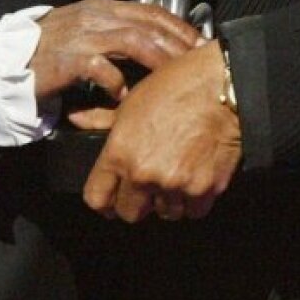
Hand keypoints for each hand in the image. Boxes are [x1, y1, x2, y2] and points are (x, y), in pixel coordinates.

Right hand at [29, 0, 199, 114]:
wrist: (9, 59)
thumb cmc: (52, 51)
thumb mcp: (88, 32)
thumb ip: (118, 34)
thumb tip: (157, 45)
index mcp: (103, 8)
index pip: (151, 11)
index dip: (179, 26)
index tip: (200, 42)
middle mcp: (96, 17)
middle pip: (149, 25)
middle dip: (178, 43)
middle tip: (198, 62)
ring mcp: (82, 35)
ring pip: (133, 40)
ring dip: (158, 59)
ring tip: (174, 78)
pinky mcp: (68, 58)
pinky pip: (101, 67)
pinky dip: (118, 81)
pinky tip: (126, 95)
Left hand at [83, 39, 241, 222]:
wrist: (224, 88)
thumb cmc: (176, 86)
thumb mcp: (132, 100)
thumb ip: (102, 119)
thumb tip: (76, 119)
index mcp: (120, 152)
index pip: (97, 198)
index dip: (104, 200)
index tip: (111, 199)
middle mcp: (144, 174)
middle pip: (130, 214)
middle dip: (137, 203)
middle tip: (147, 186)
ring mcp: (175, 185)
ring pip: (165, 213)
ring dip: (168, 200)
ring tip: (175, 175)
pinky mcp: (205, 190)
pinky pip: (193, 210)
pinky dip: (194, 200)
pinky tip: (195, 177)